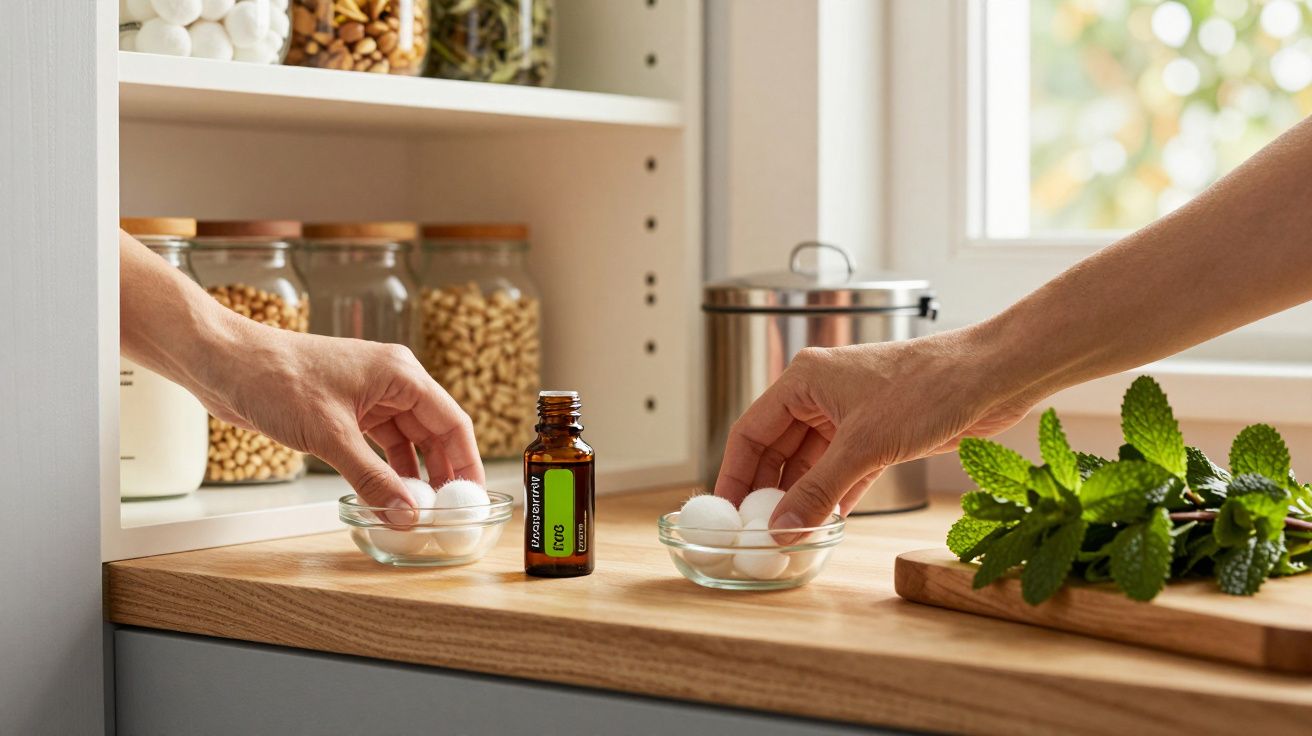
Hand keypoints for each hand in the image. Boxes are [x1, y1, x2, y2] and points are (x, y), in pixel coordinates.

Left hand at [192, 318, 483, 510]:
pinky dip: (385, 469)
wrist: (224, 363)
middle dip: (443, 472)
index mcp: (400, 374)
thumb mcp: (330, 435)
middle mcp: (390, 382)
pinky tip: (388, 494)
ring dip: (412, 474)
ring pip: (405, 441)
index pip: (451, 421)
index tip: (473, 496)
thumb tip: (405, 514)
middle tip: (450, 511)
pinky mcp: (344, 411)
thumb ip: (371, 478)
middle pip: (433, 433)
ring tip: (420, 510)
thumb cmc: (275, 376)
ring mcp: (367, 397)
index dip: (468, 461)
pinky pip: (378, 444)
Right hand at [713, 328, 1032, 529]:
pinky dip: (834, 497)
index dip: (734, 472)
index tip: (725, 510)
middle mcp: (822, 395)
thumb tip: (782, 528)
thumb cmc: (930, 386)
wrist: (991, 377)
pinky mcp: (881, 435)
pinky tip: (826, 525)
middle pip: (778, 449)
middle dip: (767, 491)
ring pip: (811, 464)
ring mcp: (852, 416)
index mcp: (805, 380)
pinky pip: (843, 472)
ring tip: (789, 536)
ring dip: (802, 499)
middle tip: (755, 531)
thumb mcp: (864, 446)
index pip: (751, 430)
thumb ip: (818, 491)